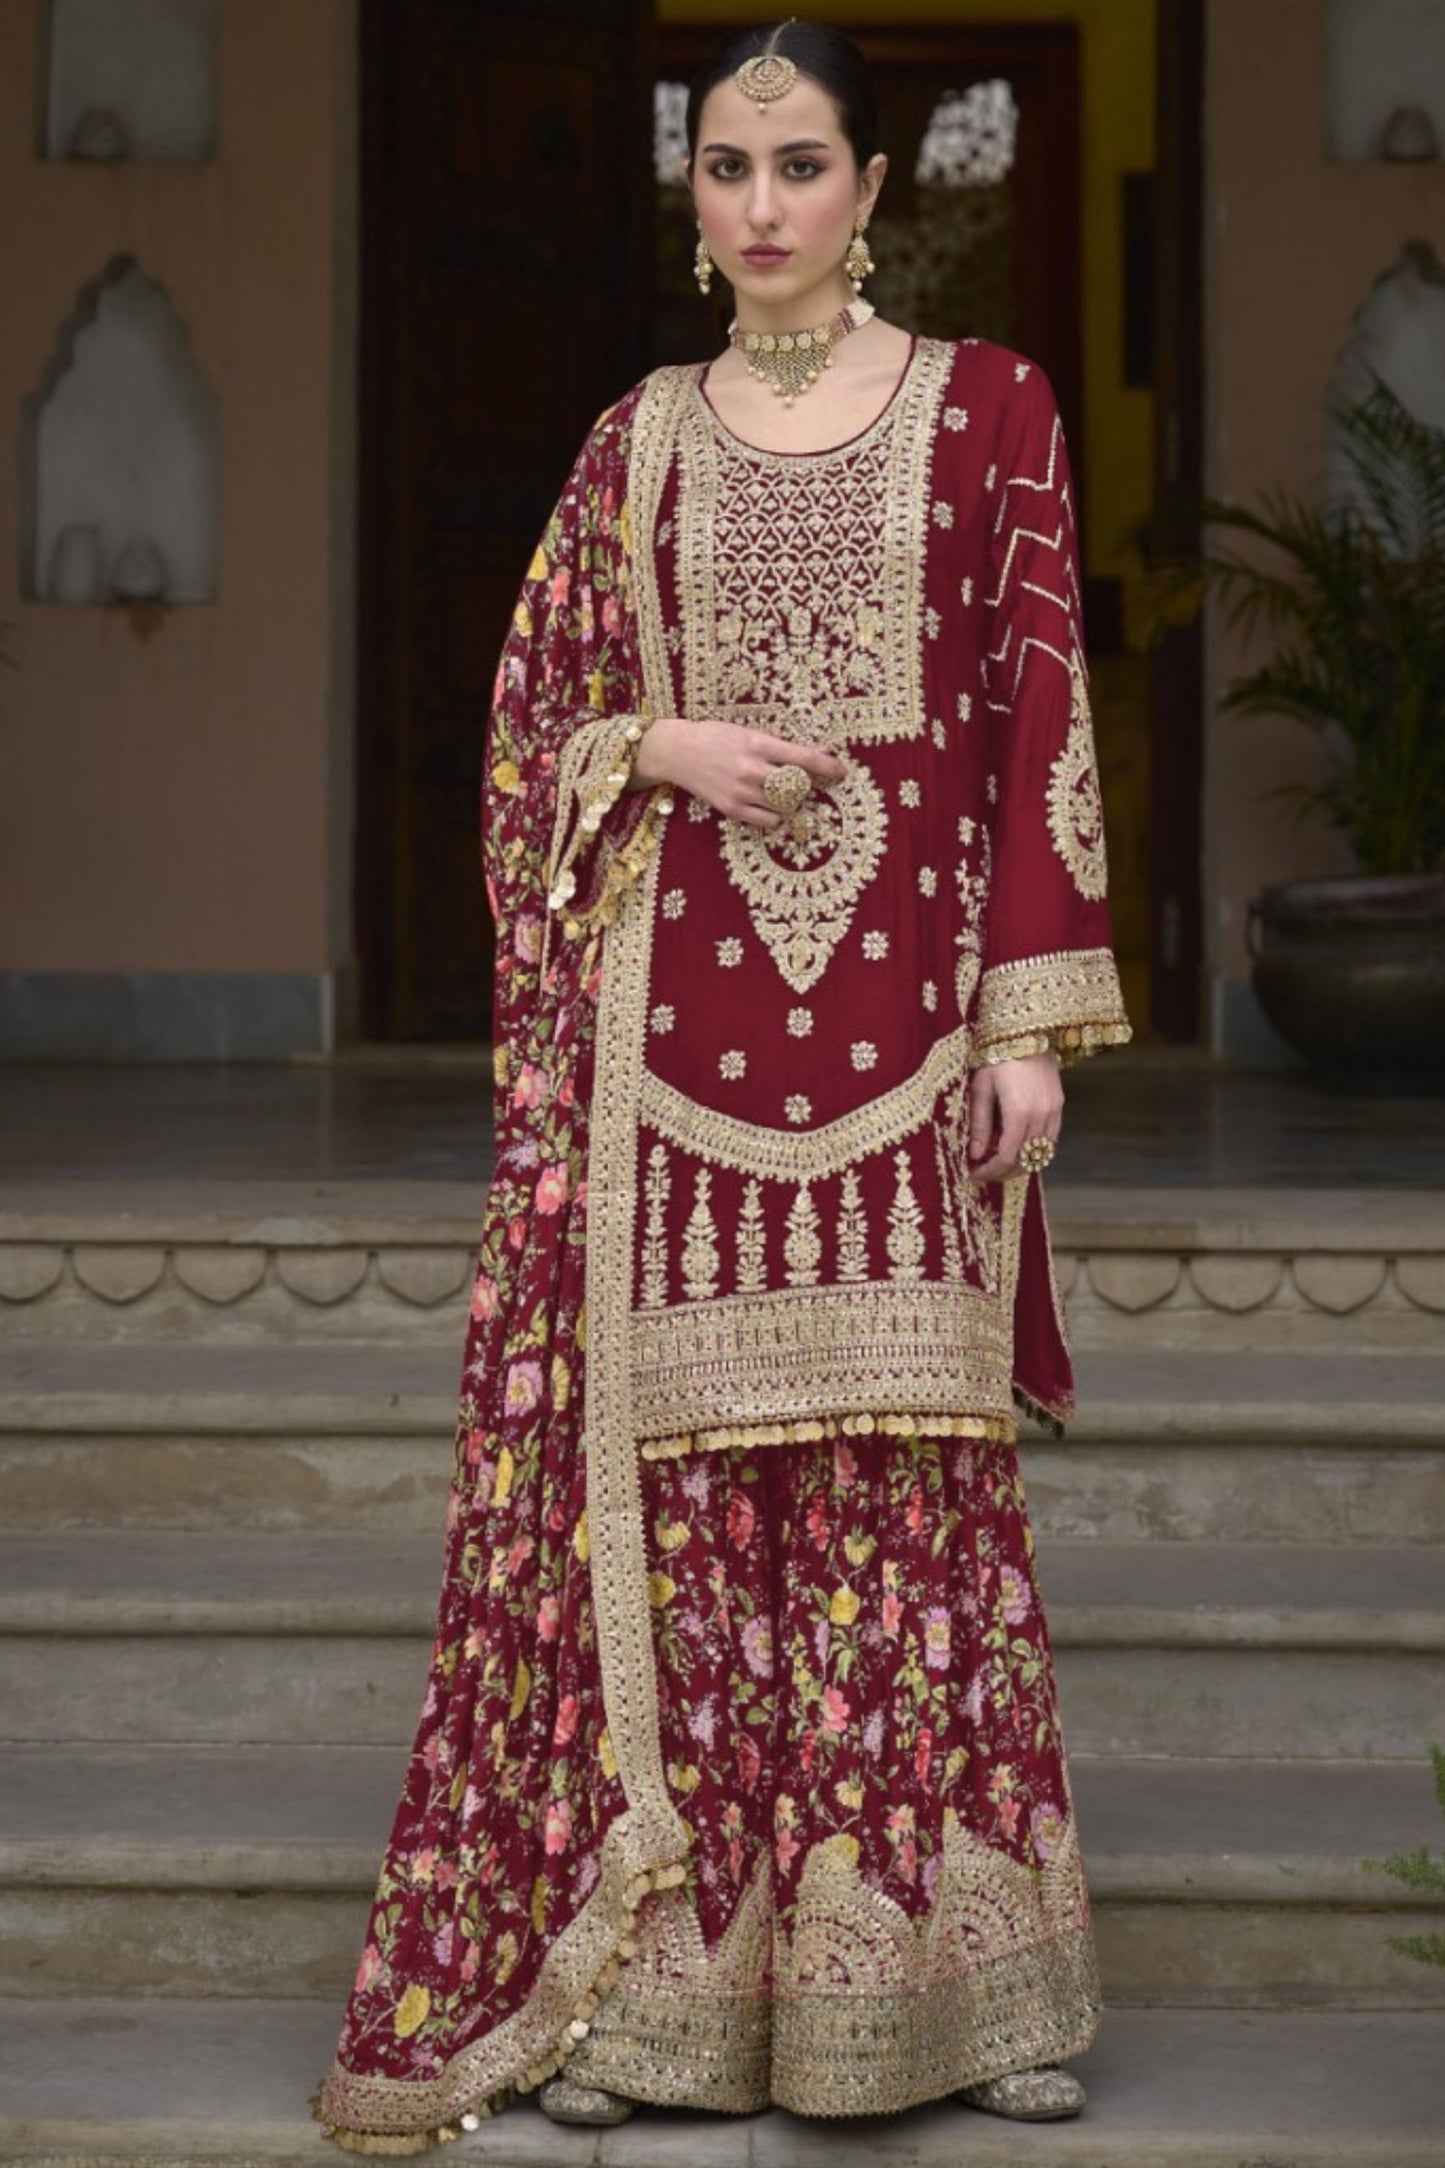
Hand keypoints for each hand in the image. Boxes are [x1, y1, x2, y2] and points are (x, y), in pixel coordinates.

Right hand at [631, 717, 846, 828]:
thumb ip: (783, 745)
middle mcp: (752, 769)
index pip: (804, 757)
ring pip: (785, 804)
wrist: (678, 752)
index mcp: (758, 743)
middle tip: (803, 780)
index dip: (828, 766)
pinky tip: (768, 804)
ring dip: (790, 800)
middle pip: (797, 785)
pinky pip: (768, 820)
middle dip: (806, 784)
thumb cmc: (716, 737)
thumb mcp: (750, 733)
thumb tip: (821, 750)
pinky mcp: (732, 809)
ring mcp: (742, 791)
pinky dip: (775, 814)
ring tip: (779, 790)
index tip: (842, 771)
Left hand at [966, 1053, 1062, 1183]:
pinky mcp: (1059, 1107)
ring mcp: (1054, 1112)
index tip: (974, 1173)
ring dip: (1020, 1164)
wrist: (1027, 1033)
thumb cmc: (998, 1058)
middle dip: (1003, 1172)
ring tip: (999, 1162)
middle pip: (1025, 1160)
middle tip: (984, 1172)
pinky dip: (1034, 1150)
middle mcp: (1040, 1116)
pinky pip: (1050, 1140)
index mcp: (1018, 1112)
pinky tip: (1018, 1148)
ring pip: (1040, 1154)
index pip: (1006, 1157)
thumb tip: (975, 1154)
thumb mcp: (982, 1089)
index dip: (990, 1171)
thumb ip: (980, 1124)